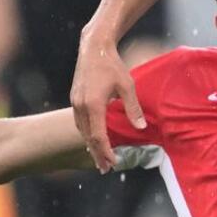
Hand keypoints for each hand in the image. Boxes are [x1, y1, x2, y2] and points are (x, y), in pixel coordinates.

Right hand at [69, 35, 141, 171]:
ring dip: (90, 144)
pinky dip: (86, 133)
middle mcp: (81, 106)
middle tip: (105, 169)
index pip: (98, 136)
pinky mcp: (74, 98)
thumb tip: (141, 128)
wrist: (93, 48)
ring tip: (99, 157)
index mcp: (94, 105)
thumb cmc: (112, 65)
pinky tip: (93, 137)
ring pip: (82, 130)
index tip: (113, 163)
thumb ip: (133, 108)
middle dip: (97, 154)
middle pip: (88, 137)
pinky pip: (79, 122)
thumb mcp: (127, 86)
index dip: (106, 151)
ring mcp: (75, 102)